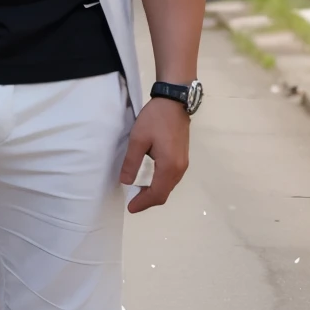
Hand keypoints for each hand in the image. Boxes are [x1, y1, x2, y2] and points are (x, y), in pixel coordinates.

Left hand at [120, 97, 189, 212]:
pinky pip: (171, 179)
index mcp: (169, 166)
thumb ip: (132, 162)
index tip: (130, 207)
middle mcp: (179, 169)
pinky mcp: (182, 158)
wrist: (174, 102)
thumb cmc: (155, 119)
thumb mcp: (138, 140)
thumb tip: (126, 182)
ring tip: (139, 193)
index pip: (157, 194)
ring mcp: (183, 163)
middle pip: (164, 193)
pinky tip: (150, 181)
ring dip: (155, 193)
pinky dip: (160, 185)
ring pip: (169, 186)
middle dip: (148, 200)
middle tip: (132, 202)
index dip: (143, 203)